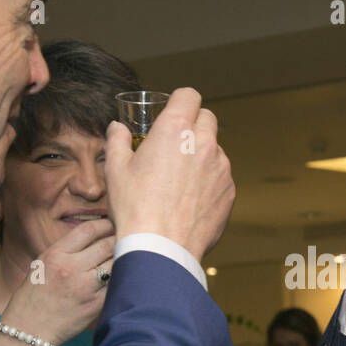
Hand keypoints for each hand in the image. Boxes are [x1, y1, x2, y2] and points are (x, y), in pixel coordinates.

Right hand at [0, 217, 114, 345]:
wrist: (30, 329)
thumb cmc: (34, 296)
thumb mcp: (42, 265)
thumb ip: (66, 250)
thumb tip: (93, 236)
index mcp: (56, 254)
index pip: (88, 230)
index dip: (104, 224)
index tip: (111, 224)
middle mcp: (71, 268)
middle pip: (106, 244)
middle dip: (118, 239)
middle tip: (125, 238)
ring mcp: (85, 287)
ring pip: (115, 263)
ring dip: (123, 258)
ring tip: (127, 256)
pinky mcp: (96, 304)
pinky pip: (115, 284)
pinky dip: (121, 278)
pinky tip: (123, 276)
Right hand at [105, 87, 233, 262]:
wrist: (162, 249)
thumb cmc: (135, 209)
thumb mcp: (116, 170)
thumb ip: (117, 141)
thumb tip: (117, 127)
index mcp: (175, 130)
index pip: (189, 95)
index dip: (180, 101)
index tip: (172, 112)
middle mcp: (204, 144)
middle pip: (207, 118)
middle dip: (193, 124)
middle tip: (175, 144)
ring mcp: (221, 168)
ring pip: (215, 149)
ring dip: (202, 155)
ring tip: (179, 179)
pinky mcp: (229, 192)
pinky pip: (221, 177)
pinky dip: (209, 181)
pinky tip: (190, 199)